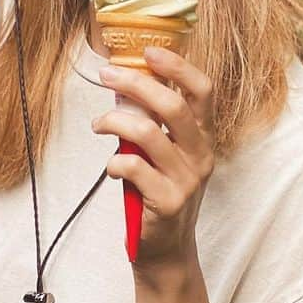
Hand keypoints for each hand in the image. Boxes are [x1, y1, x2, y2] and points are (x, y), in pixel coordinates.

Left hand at [92, 47, 214, 268]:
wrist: (167, 251)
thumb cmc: (160, 193)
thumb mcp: (167, 154)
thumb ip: (155, 123)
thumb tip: (125, 84)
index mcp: (203, 136)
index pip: (202, 91)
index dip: (178, 67)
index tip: (149, 51)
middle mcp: (201, 154)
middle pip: (173, 105)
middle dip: (137, 84)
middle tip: (107, 76)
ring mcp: (187, 179)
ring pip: (149, 134)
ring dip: (115, 121)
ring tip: (98, 123)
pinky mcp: (168, 202)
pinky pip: (135, 169)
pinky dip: (115, 162)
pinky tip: (111, 166)